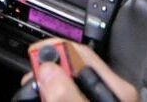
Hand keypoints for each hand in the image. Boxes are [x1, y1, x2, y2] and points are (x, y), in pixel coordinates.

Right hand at [20, 40, 137, 101]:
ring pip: (71, 82)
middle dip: (49, 67)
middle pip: (74, 67)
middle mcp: (111, 93)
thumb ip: (67, 95)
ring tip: (33, 89)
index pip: (82, 53)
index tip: (33, 55)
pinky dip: (55, 94)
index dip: (55, 50)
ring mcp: (101, 100)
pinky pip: (71, 94)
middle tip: (30, 78)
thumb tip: (49, 70)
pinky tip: (46, 97)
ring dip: (50, 82)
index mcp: (116, 89)